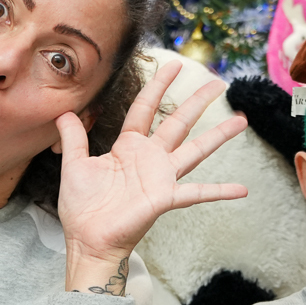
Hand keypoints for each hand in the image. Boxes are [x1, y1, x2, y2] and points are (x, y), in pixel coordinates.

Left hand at [56, 60, 248, 292]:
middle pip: (178, 122)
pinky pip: (197, 193)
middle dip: (198, 101)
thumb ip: (73, 137)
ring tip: (242, 120)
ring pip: (195, 150)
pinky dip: (220, 191)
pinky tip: (242, 190)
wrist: (87, 239)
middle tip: (218, 82)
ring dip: (219, 136)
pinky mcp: (165, 198)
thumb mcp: (74, 164)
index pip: (146, 107)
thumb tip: (63, 112)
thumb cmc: (82, 206)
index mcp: (128, 146)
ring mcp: (161, 177)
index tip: (173, 65)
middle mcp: (150, 158)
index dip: (159, 85)